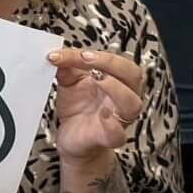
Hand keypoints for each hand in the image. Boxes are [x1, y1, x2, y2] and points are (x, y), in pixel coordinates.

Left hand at [51, 47, 144, 183]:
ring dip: (115, 88)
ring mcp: (118, 118)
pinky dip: (112, 124)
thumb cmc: (77, 109)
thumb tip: (60, 55)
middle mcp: (122, 97)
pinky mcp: (108, 138)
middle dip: (110, 63)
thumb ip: (67, 68)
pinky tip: (102, 114)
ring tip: (97, 80)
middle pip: (132, 75)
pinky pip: (118, 133)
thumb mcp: (69, 82)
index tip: (71, 54)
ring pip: (132, 103)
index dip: (96, 53)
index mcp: (116, 79)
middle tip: (85, 59)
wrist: (72, 138)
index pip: (116, 60)